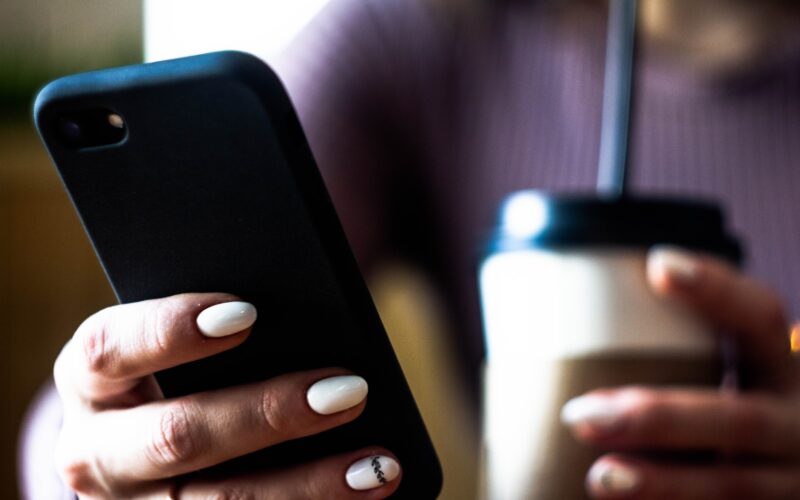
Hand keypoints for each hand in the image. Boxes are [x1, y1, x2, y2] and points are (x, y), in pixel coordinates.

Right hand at [53, 293, 400, 498]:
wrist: (140, 440)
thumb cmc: (180, 370)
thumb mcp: (181, 344)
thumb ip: (224, 326)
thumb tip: (311, 319)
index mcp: (92, 379)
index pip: (112, 348)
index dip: (173, 330)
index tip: (248, 314)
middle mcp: (95, 451)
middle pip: (178, 436)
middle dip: (269, 414)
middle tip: (350, 391)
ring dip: (307, 486)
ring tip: (378, 466)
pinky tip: (362, 495)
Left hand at [562, 247, 798, 498]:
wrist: (793, 457)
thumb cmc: (736, 398)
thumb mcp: (729, 367)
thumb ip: (679, 349)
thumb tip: (561, 314)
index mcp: (782, 366)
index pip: (761, 317)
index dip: (717, 290)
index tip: (658, 264)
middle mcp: (796, 420)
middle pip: (741, 419)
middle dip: (660, 418)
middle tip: (579, 417)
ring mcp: (790, 478)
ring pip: (736, 485)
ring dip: (665, 483)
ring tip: (601, 478)